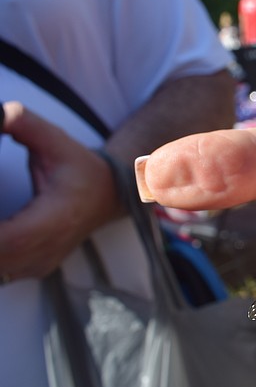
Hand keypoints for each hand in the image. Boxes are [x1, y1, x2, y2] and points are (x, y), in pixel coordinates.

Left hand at [0, 102, 119, 279]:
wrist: (113, 195)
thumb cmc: (81, 168)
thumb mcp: (54, 139)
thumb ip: (21, 122)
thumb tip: (0, 113)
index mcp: (53, 220)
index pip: (7, 240)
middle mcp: (48, 249)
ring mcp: (40, 263)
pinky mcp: (34, 268)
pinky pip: (2, 273)